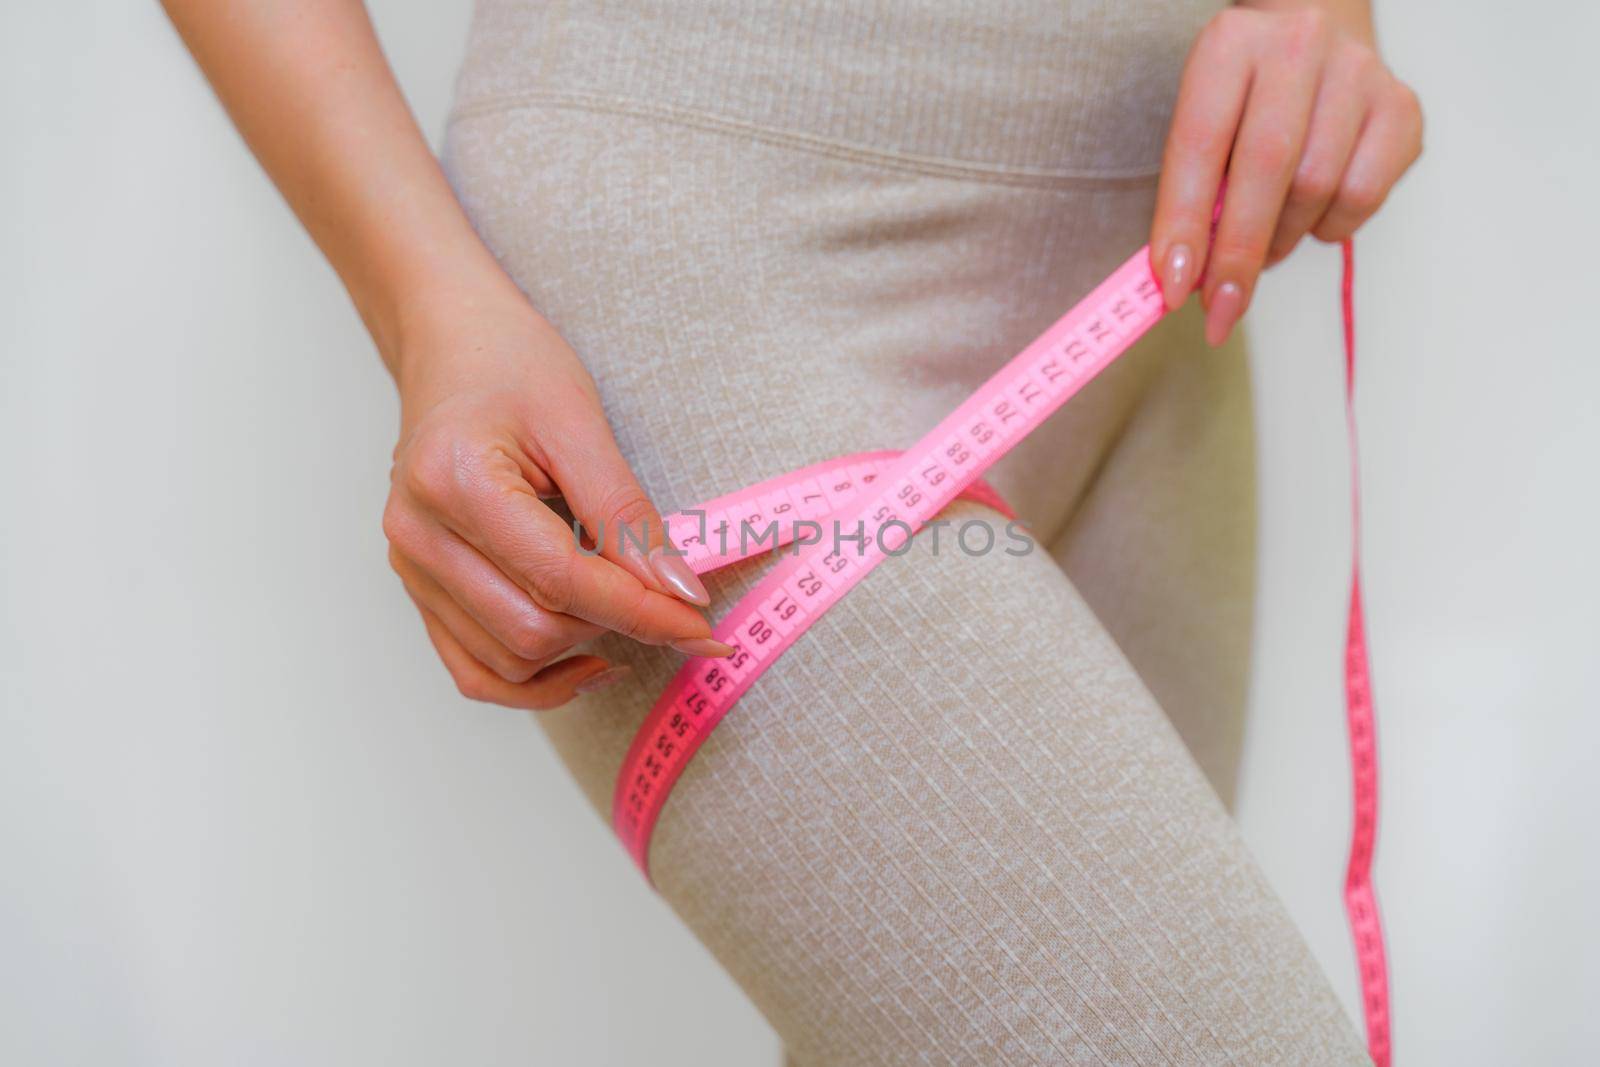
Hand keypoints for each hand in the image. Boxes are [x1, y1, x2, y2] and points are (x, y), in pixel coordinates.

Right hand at [381, 292, 731, 710]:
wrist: (451, 343)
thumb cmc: (511, 365)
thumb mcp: (581, 422)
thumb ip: (626, 513)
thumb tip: (678, 591)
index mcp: (456, 483)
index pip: (561, 580)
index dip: (641, 611)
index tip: (701, 626)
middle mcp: (419, 536)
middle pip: (532, 630)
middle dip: (615, 627)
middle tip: (671, 607)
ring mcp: (411, 568)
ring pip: (505, 662)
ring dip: (577, 653)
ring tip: (625, 614)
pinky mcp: (419, 588)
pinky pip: (473, 669)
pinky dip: (533, 680)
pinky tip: (585, 657)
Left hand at [1150, 1, 1422, 343]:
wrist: (1311, 39)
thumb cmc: (1244, 99)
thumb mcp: (1200, 124)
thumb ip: (1189, 193)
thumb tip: (1179, 279)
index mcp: (1230, 45)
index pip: (1199, 145)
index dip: (1185, 223)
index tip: (1173, 287)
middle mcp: (1298, 47)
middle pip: (1267, 168)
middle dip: (1238, 253)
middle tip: (1220, 306)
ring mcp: (1358, 72)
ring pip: (1317, 187)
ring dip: (1281, 240)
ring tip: (1264, 242)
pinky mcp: (1401, 107)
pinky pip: (1364, 196)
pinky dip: (1330, 225)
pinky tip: (1312, 214)